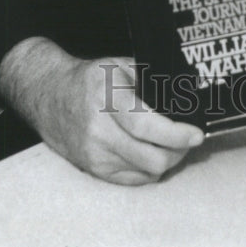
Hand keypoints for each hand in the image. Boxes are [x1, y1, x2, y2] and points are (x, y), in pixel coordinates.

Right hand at [0, 38, 203, 184]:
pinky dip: (149, 170)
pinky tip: (154, 154)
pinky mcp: (93, 169)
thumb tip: (185, 97)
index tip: (196, 135)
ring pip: (145, 171)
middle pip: (150, 157)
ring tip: (174, 146)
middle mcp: (98, 130)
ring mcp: (94, 154)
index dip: (176, 135)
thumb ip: (148, 81)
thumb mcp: (119, 67)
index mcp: (107, 98)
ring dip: (166, 161)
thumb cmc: (90, 78)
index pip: (146, 127)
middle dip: (178, 151)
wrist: (48, 94)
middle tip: (189, 140)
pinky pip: (133, 179)